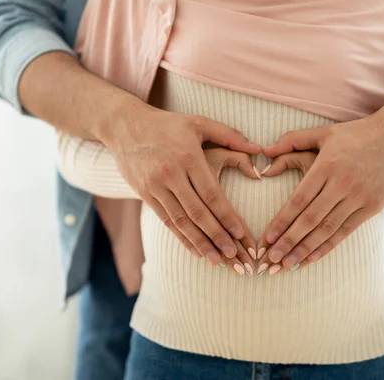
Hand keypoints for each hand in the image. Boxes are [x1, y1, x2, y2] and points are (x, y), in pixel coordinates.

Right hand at [102, 103, 261, 265]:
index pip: (211, 194)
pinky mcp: (145, 194)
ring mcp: (156, 186)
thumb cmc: (168, 125)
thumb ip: (229, 136)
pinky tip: (195, 250)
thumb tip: (258, 149)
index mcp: (189, 158)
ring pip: (181, 221)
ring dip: (200, 243)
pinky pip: (166, 221)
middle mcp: (172, 175)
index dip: (226, 216)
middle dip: (217, 236)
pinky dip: (182, 237)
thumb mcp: (199, 123)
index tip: (241, 234)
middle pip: (198, 212)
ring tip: (217, 260)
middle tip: (234, 255)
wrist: (125, 126)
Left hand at [257, 108, 383, 272]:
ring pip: (327, 229)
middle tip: (270, 260)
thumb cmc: (356, 133)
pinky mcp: (373, 206)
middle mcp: (342, 183)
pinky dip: (328, 246)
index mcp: (326, 165)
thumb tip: (265, 150)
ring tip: (288, 265)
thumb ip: (292, 140)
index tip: (267, 238)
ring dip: (305, 249)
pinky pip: (346, 231)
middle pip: (310, 219)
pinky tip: (313, 257)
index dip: (282, 221)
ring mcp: (359, 196)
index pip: (299, 200)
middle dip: (289, 241)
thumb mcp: (323, 132)